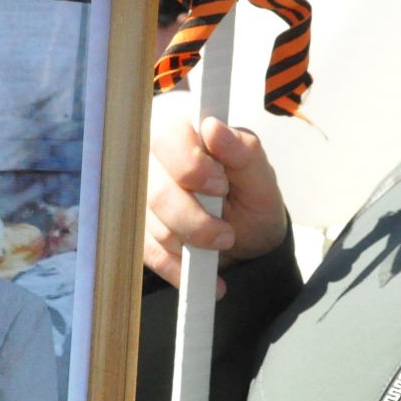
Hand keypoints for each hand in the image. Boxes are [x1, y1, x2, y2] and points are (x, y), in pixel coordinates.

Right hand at [145, 114, 286, 291]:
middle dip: (194, 218)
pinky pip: (152, 254)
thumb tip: (213, 127)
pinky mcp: (139, 233)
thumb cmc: (251, 200)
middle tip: (226, 231)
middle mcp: (154, 164)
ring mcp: (143, 200)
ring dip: (193, 242)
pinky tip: (207, 273)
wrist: (248, 244)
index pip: (167, 139)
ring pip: (155, 226)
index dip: (192, 166)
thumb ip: (243, 150)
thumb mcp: (261, 177)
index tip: (221, 185)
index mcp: (184, 137)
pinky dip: (182, 267)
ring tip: (222, 242)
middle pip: (157, 191)